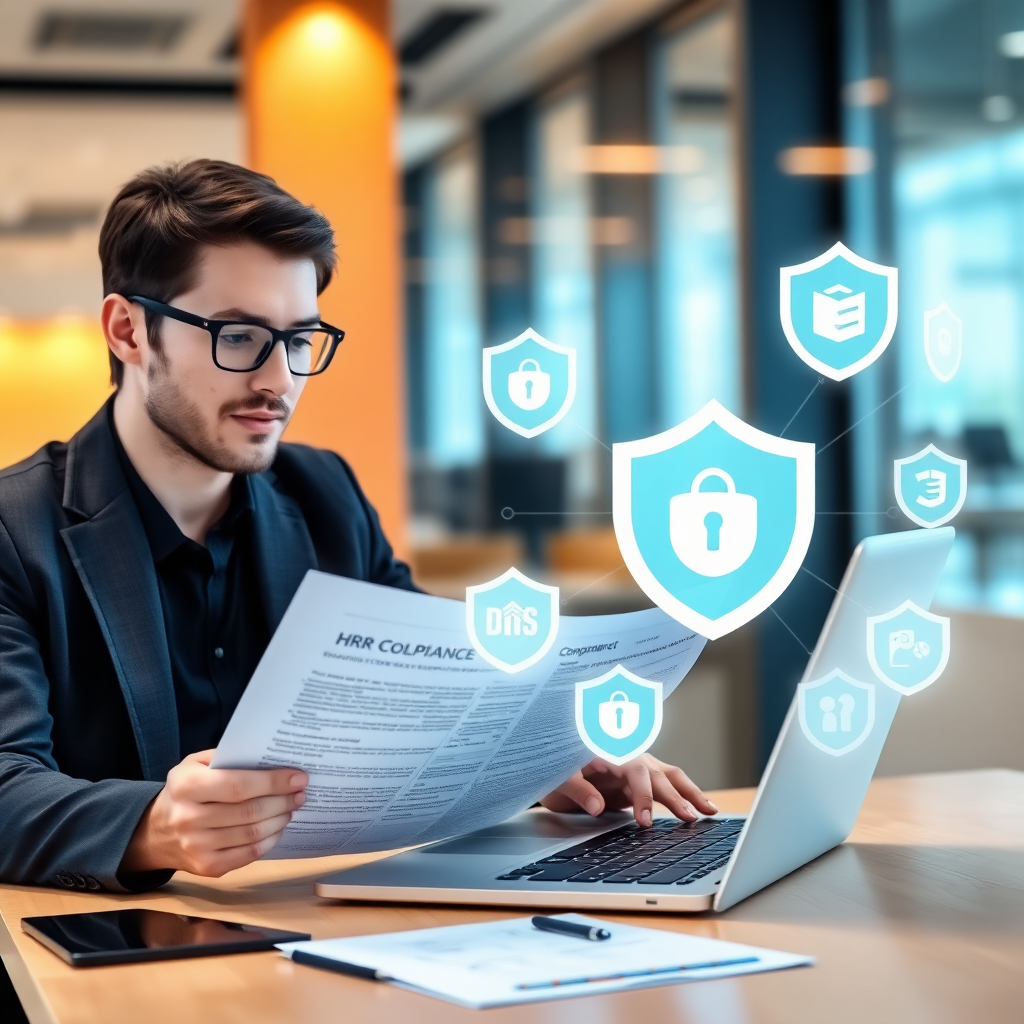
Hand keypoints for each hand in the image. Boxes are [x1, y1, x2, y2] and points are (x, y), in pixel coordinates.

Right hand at [120, 750, 306, 876]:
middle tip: (301, 793)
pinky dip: (270, 840)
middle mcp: (188, 818)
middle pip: (250, 812)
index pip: (238, 785)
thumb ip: (229, 758)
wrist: (156, 832)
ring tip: (292, 807)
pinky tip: (278, 827)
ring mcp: (196, 847)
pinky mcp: (207, 867)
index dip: (273, 783)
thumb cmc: (186, 790)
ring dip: (280, 820)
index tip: (298, 778)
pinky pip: (249, 854)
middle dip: (283, 801)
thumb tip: (272, 761)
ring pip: (253, 834)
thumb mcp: (196, 764)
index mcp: (186, 785)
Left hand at [539, 754, 717, 827]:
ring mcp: (639, 768)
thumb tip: (597, 807)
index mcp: (610, 751)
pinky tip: (702, 811)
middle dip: (674, 796)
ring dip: (690, 793)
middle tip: (689, 818)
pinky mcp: (643, 782)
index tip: (645, 821)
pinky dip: (686, 797)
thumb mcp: (558, 778)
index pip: (634, 771)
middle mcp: (629, 757)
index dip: (643, 795)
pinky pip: (668, 787)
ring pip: (671, 777)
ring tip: (710, 812)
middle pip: (657, 774)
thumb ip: (578, 790)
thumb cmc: (555, 768)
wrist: (555, 768)